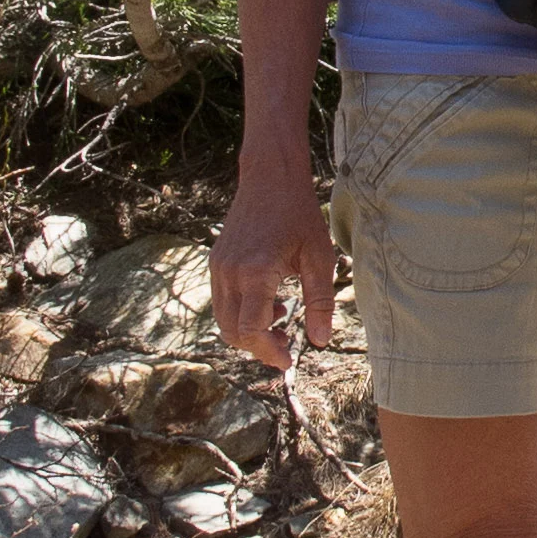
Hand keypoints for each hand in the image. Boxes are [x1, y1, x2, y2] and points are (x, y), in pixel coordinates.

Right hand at [210, 167, 337, 370]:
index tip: (288, 359)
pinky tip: (271, 302)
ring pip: (224, 320)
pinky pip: (222, 302)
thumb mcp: (320, 258)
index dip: (268, 351)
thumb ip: (320, 302)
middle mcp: (230, 272)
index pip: (250, 330)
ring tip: (283, 319)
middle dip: (258, 346)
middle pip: (232, 332)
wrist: (270, 178)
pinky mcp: (216, 262)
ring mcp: (218, 267)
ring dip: (249, 331)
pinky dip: (242, 313)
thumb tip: (320, 340)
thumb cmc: (299, 215)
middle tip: (288, 344)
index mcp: (256, 272)